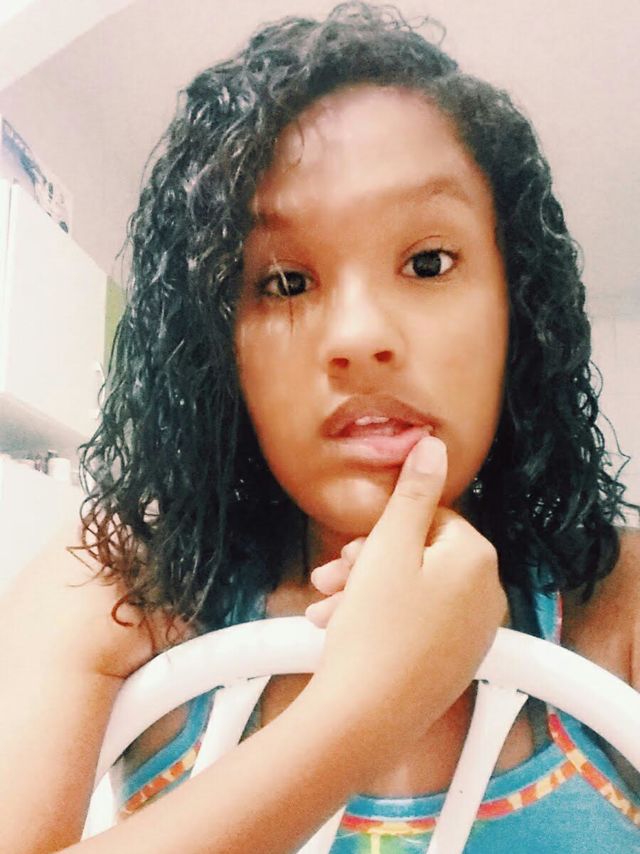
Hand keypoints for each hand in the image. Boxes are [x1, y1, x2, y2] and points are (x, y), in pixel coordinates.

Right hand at [306, 436, 506, 778]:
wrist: (366, 716)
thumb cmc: (376, 629)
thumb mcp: (389, 546)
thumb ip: (413, 492)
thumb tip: (434, 445)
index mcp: (476, 560)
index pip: (431, 520)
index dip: (384, 530)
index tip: (353, 547)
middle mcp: (484, 596)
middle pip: (419, 556)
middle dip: (368, 562)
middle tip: (331, 574)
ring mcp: (470, 634)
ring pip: (411, 591)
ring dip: (363, 591)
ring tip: (326, 608)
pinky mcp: (451, 662)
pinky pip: (415, 624)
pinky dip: (378, 620)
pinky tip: (338, 627)